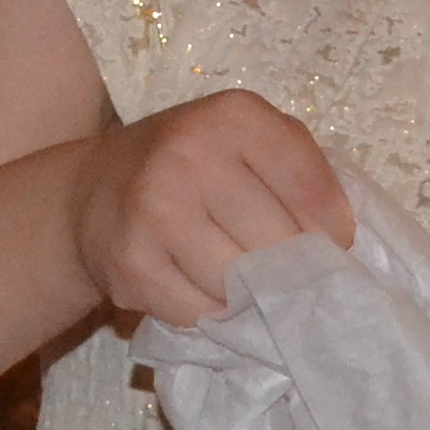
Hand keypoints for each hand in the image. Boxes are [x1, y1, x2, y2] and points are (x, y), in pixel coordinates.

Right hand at [71, 90, 352, 325]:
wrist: (91, 190)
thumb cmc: (192, 166)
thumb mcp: (247, 140)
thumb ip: (300, 173)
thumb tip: (338, 246)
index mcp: (235, 117)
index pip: (313, 193)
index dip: (331, 232)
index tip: (325, 243)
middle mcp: (190, 155)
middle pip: (279, 245)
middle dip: (287, 268)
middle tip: (273, 266)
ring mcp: (155, 210)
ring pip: (240, 286)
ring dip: (246, 295)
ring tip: (231, 274)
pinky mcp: (130, 263)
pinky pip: (200, 312)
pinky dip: (208, 312)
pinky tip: (193, 284)